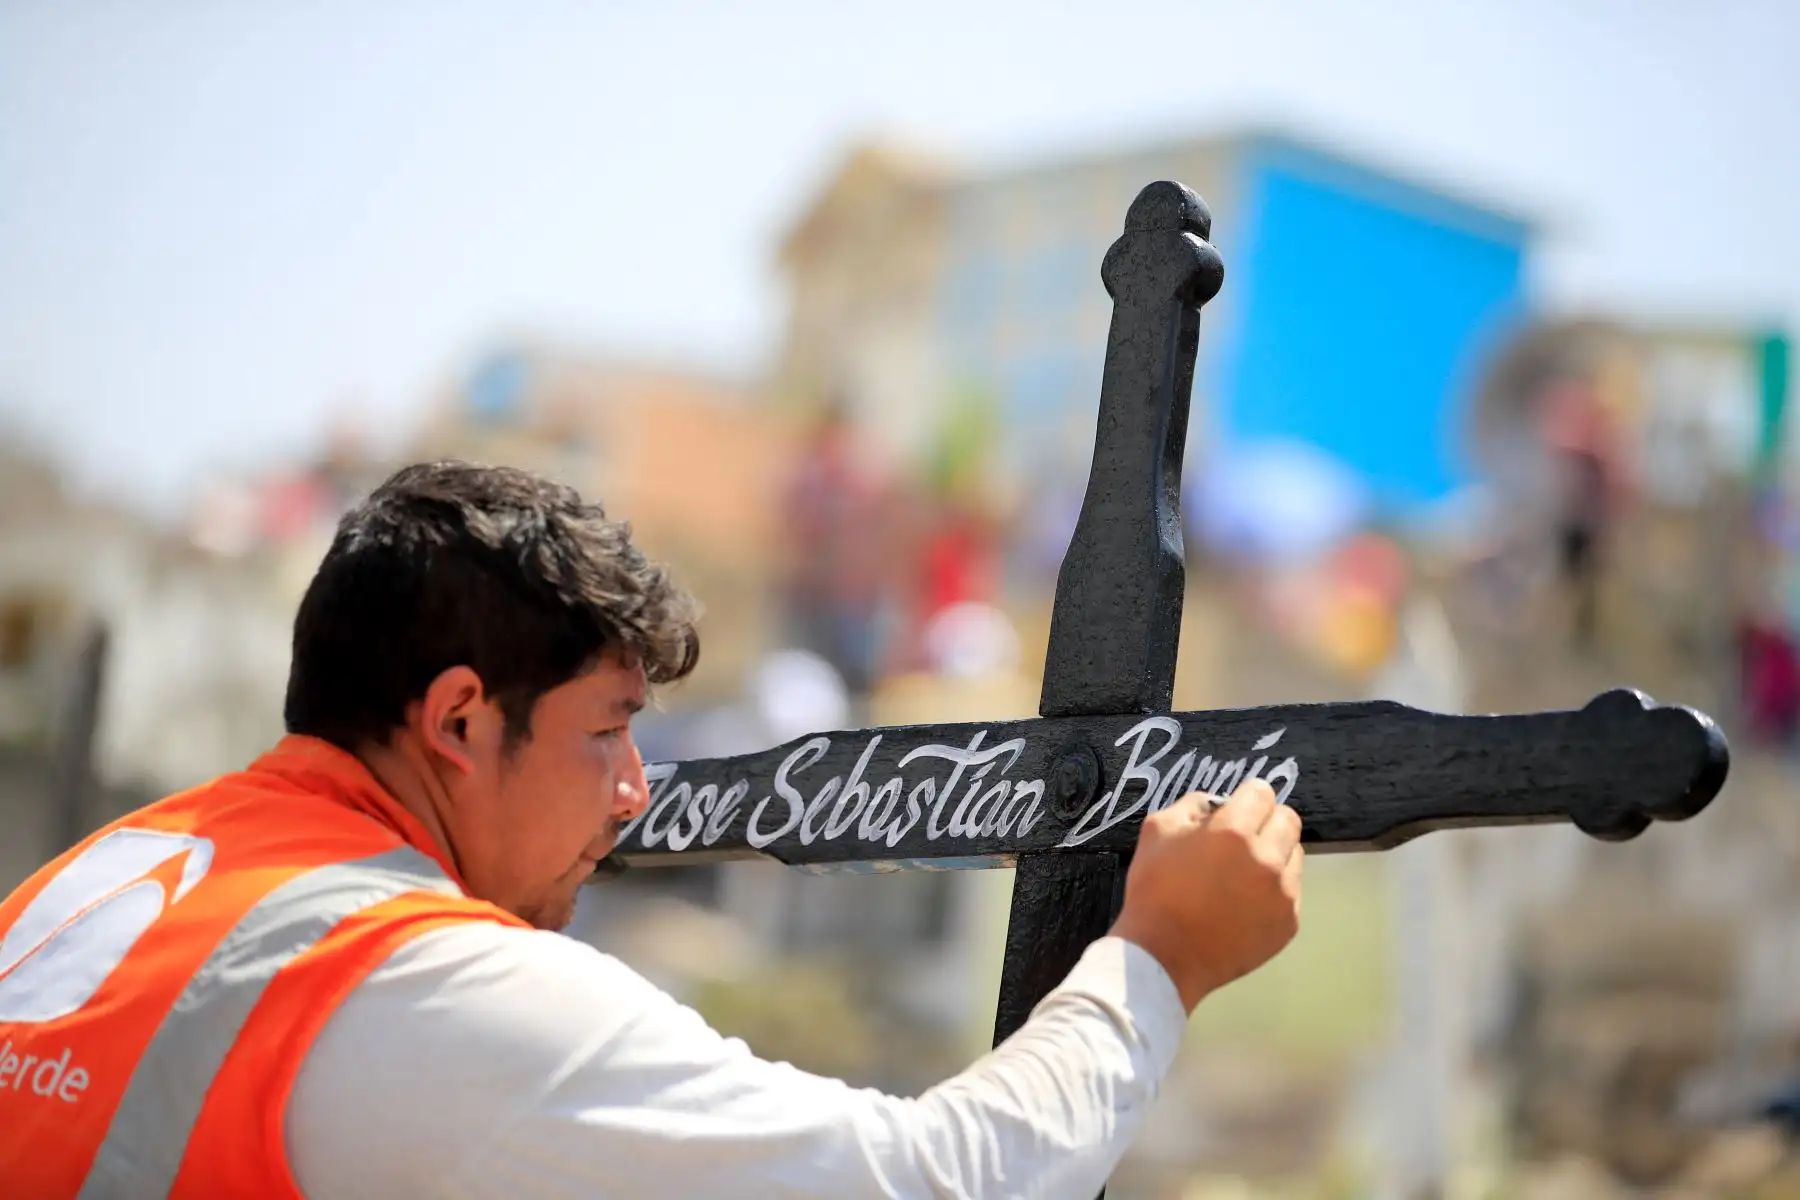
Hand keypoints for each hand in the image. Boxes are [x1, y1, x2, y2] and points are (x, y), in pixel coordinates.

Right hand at [1108, 777, 1302, 1011]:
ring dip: (1274, 854)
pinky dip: (1274, 889)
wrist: (1162, 956)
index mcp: (1234, 832)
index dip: (1247, 797)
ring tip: (1244, 873)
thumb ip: (1191, 805)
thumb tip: (1217, 805)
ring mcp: (1283, 894)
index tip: (1235, 809)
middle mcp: (1267, 858)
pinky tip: (1246, 902)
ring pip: (1294, 855)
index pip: (1262, 792)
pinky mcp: (1288, 923)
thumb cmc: (1154, 891)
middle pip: (1288, 820)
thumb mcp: (1157, 830)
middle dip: (1266, 821)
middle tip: (1243, 838)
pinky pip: (1292, 891)